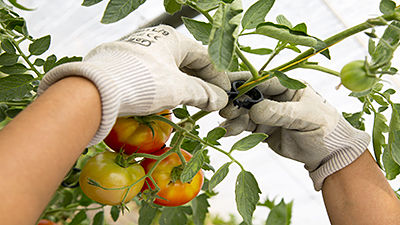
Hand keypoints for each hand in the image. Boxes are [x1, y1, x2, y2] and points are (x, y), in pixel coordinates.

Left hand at [38, 25, 229, 145]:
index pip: (203, 57)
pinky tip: (168, 99)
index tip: (224, 93)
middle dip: (200, 82)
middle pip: (187, 61)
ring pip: (170, 68)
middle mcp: (156, 40)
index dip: (217, 77)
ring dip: (184, 85)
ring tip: (191, 102)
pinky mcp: (128, 63)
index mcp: (172, 38)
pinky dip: (166, 86)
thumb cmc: (141, 83)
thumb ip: (201, 93)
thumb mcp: (177, 89)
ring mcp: (140, 51)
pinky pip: (155, 73)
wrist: (96, 89)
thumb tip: (219, 99)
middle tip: (209, 100)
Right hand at [220, 72, 369, 189]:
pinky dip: (234, 129)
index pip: (263, 80)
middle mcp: (274, 97)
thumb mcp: (307, 118)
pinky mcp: (261, 128)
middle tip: (225, 110)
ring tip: (225, 125)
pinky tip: (226, 132)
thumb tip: (255, 110)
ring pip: (243, 111)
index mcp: (288, 86)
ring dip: (233, 117)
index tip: (228, 86)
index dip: (245, 82)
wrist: (328, 153)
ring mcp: (266, 113)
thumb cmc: (325, 129)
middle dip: (235, 101)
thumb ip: (282, 113)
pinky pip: (244, 126)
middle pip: (248, 94)